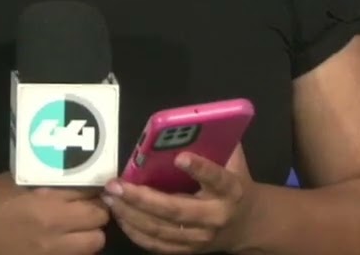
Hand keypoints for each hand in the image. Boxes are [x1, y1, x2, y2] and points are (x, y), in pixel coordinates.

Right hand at [0, 172, 109, 254]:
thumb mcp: (20, 180)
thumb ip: (51, 180)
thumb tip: (76, 176)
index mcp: (48, 199)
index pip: (91, 191)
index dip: (93, 188)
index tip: (89, 187)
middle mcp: (56, 226)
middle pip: (99, 217)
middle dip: (96, 210)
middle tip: (85, 205)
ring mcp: (53, 250)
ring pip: (95, 242)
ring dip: (90, 232)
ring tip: (78, 226)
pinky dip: (76, 249)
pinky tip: (64, 242)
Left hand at [103, 146, 256, 253]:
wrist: (248, 225)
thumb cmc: (235, 183)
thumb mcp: (233, 161)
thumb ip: (217, 142)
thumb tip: (194, 119)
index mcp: (231, 190)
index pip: (216, 179)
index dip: (199, 168)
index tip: (179, 157)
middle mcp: (215, 216)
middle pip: (176, 210)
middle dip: (142, 198)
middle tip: (117, 185)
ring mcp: (200, 237)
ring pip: (161, 230)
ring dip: (131, 214)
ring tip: (111, 198)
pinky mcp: (188, 250)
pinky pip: (157, 245)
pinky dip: (135, 231)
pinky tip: (120, 215)